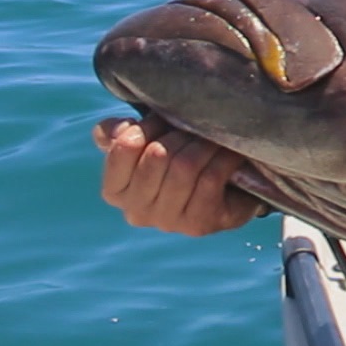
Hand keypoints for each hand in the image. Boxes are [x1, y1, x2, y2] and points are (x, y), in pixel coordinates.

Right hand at [94, 115, 261, 235]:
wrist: (227, 195)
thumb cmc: (181, 163)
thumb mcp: (148, 144)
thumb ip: (121, 134)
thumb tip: (115, 128)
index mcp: (116, 191)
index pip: (124, 148)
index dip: (149, 126)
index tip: (166, 120)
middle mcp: (135, 211)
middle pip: (158, 155)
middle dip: (182, 135)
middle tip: (199, 128)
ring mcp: (166, 221)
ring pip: (185, 166)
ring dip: (205, 145)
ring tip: (217, 138)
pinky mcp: (198, 224)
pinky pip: (210, 179)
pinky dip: (223, 160)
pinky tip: (230, 154)